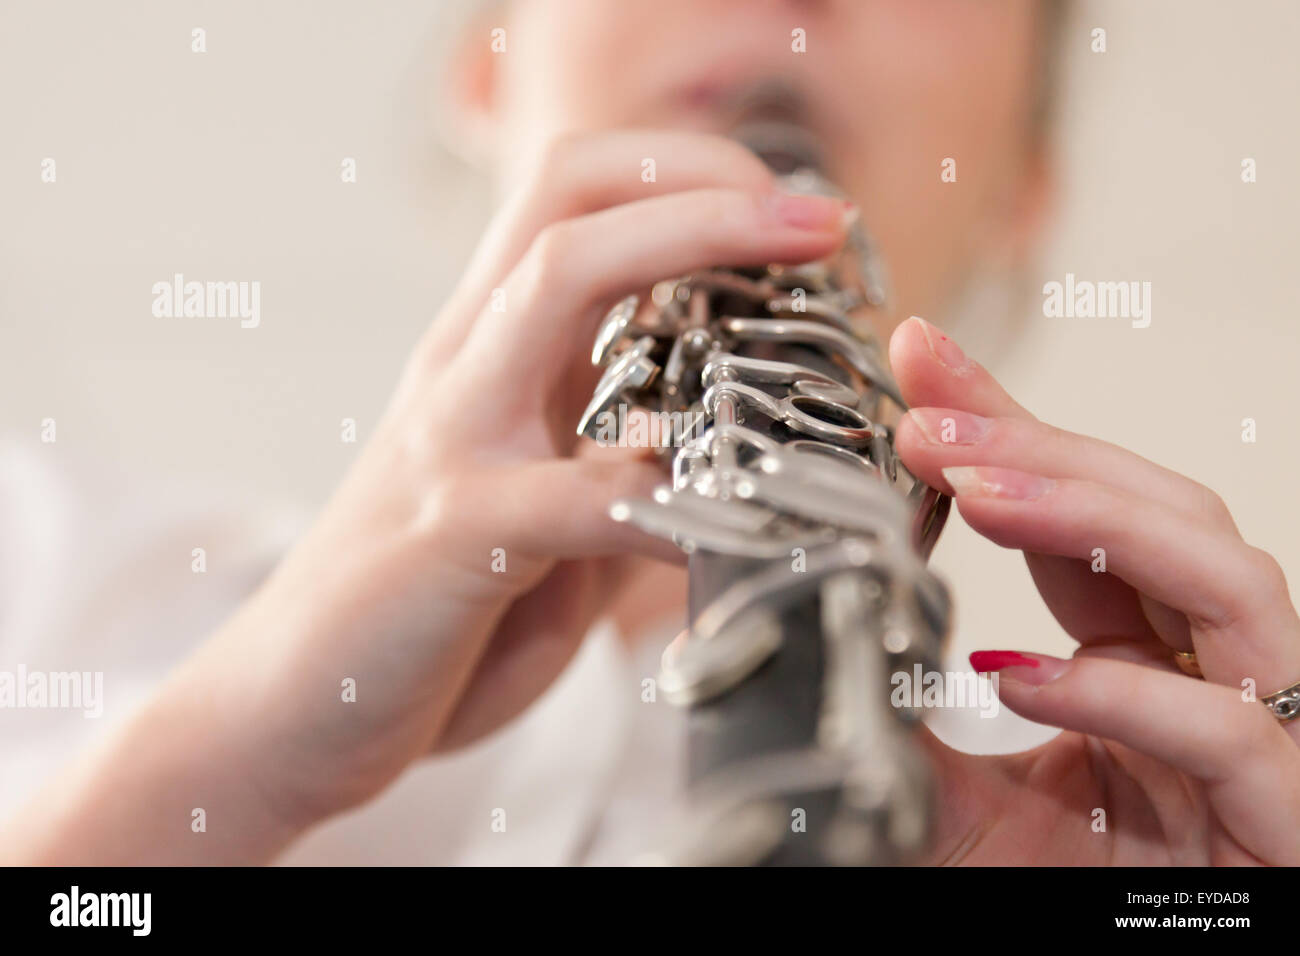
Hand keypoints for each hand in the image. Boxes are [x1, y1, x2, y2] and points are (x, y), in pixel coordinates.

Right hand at [1, 131, 856, 862]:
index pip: (575, 203)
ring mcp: (453, 438)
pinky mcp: (449, 533)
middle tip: (817, 217)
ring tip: (796, 276)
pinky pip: (579, 492)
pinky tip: (742, 522)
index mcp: (490, 356)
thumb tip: (727, 461)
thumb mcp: (533, 514)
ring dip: (691, 250)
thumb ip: (614, 472)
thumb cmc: (425, 610)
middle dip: (705, 183)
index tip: (794, 218)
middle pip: (570, 202)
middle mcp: (467, 368)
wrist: (284, 706)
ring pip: (559, 281)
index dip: (690, 180)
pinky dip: (675, 495)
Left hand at [890, 315, 1299, 864]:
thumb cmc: (1038, 902)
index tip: (920, 365)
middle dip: (1046, 447)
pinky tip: (1020, 674)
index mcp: (1137, 666)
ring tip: (976, 489)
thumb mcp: (938, 791)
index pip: (1083, 519)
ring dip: (1095, 520)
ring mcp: (1261, 746)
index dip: (1010, 431)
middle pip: (1163, 516)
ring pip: (1226, 584)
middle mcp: (1209, 683)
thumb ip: (896, 699)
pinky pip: (1229, 736)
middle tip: (927, 416)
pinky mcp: (1284, 822)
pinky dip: (1126, 694)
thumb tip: (826, 595)